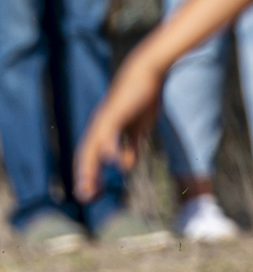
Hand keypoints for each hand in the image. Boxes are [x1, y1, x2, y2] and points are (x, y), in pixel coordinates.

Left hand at [73, 62, 165, 200]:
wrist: (147, 73)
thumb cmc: (143, 99)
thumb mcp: (138, 129)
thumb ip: (130, 146)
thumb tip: (124, 167)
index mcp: (104, 132)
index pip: (91, 158)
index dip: (91, 175)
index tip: (93, 194)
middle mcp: (99, 128)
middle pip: (86, 156)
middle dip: (86, 178)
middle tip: (86, 197)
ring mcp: (105, 121)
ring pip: (92, 148)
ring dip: (90, 169)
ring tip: (90, 187)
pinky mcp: (114, 114)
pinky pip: (109, 134)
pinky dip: (109, 148)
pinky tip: (111, 161)